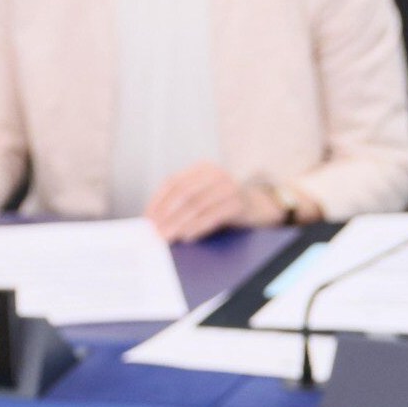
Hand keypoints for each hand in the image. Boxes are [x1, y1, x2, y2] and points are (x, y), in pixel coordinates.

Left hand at [145, 162, 281, 242]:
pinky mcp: (238, 204)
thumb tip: (155, 220)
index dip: (158, 201)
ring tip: (167, 237)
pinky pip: (212, 216)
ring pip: (196, 205)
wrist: (260, 208)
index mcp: (202, 169)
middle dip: (166, 215)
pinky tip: (186, 237)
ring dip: (178, 224)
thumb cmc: (225, 206)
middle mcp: (215, 174)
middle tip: (155, 232)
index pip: (173, 183)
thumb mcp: (204, 196)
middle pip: (183, 194)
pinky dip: (197, 227)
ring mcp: (228, 187)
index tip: (147, 219)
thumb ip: (184, 202)